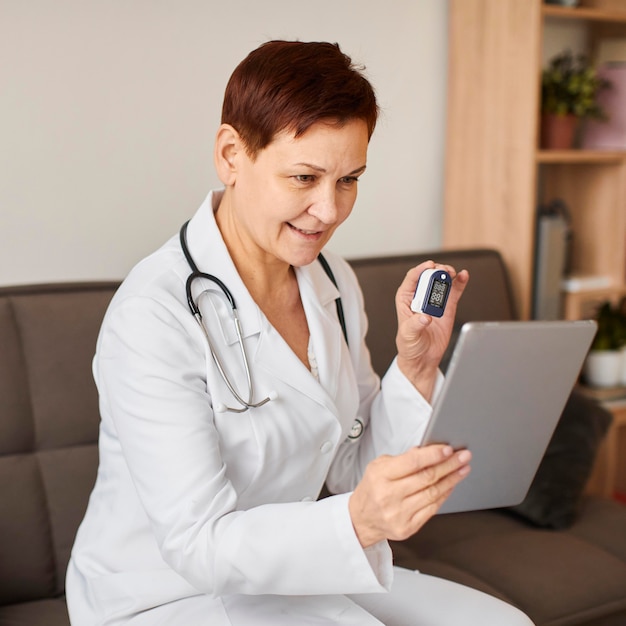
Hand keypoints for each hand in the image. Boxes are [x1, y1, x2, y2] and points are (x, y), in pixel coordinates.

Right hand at [348, 445, 470, 547]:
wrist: (361, 518)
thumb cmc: (372, 489)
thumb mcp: (378, 466)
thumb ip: (402, 459)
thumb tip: (425, 451)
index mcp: (380, 476)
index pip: (412, 462)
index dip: (433, 455)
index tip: (448, 449)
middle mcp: (389, 495)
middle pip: (427, 478)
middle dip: (449, 465)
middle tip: (463, 456)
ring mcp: (399, 513)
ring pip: (433, 493)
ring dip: (452, 480)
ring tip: (462, 469)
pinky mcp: (408, 527)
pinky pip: (432, 509)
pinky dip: (444, 495)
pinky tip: (451, 486)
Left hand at [395, 261, 468, 399]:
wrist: (422, 359)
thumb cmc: (409, 346)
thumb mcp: (408, 336)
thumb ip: (415, 325)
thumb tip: (424, 317)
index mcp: (405, 299)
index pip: (412, 279)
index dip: (421, 269)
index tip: (430, 265)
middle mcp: (420, 297)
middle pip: (429, 277)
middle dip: (437, 270)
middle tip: (445, 271)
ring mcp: (434, 302)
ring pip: (441, 281)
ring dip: (448, 274)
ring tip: (454, 273)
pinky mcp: (446, 308)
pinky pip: (454, 292)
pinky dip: (459, 283)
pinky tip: (464, 276)